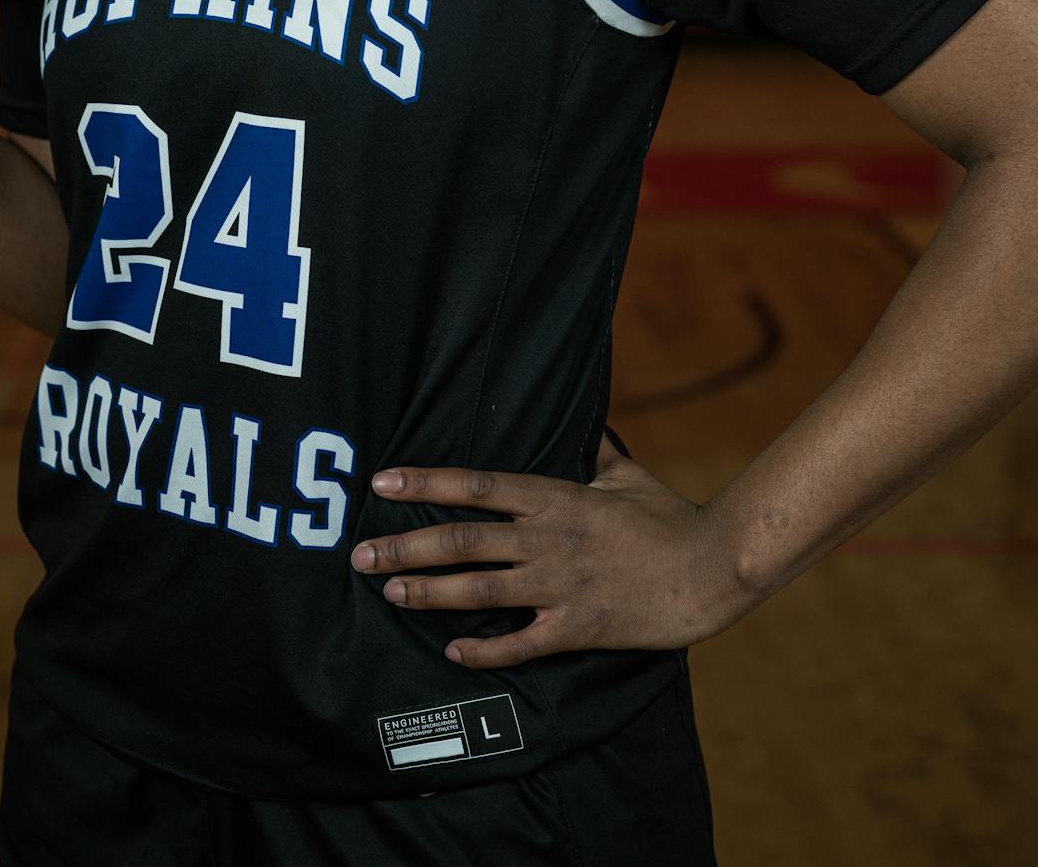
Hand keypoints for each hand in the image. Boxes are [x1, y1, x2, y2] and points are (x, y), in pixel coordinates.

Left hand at [349, 436, 751, 669]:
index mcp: (555, 497)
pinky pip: (519, 643)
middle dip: (406, 545)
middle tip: (361, 554)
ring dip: (429, 592)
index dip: (425, 482)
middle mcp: (547, 540)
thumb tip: (582, 421)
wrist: (710, 567)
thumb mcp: (626, 473)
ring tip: (390, 591)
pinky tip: (452, 651)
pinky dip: (484, 649)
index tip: (383, 481)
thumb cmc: (670, 517)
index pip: (476, 486)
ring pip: (478, 590)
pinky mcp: (576, 628)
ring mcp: (558, 586)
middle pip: (461, 541)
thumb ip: (594, 450)